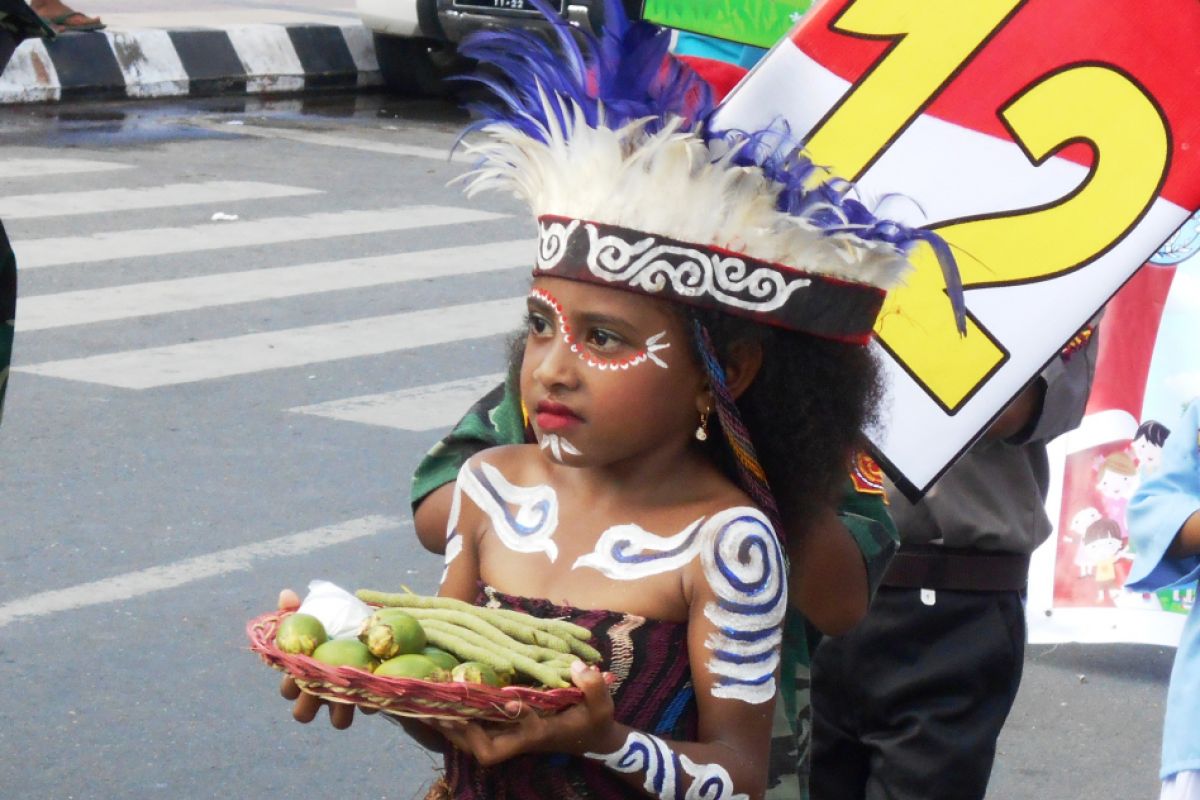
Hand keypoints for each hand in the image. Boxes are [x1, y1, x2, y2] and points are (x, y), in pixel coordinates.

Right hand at [276, 588, 373, 729]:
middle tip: (321, 684)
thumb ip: (296, 608)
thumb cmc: (333, 626)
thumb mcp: (315, 615)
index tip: (300, 669)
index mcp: (302, 675)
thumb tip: (286, 594)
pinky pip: (367, 708)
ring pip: (338, 721)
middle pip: (303, 714)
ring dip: (341, 709)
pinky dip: (371, 699)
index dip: (290, 684)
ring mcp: (343, 699)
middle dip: (310, 704)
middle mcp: (320, 693)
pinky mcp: (368, 699)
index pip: (287, 691)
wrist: (369, 630)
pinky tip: (375, 684)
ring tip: (351, 689)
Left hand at [433, 661, 614, 766]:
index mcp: (541, 732)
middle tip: (439, 706)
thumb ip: (595, 686)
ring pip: (473, 742)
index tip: (501, 696)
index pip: (521, 732)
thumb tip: (580, 666)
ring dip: (452, 727)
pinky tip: (440, 705)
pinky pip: (474, 732)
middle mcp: (521, 739)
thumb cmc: (594, 720)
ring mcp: (511, 738)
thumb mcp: (602, 704)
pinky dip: (456, 722)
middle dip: (461, 731)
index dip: (509, 717)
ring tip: (427, 705)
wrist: (592, 739)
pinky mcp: (505, 732)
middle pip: (484, 748)